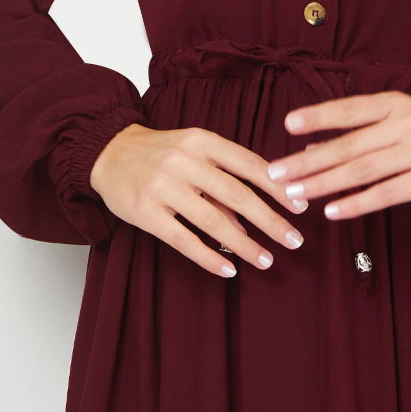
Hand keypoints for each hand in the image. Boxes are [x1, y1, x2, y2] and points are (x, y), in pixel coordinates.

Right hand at [89, 123, 308, 278]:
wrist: (109, 152)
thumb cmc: (161, 152)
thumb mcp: (194, 151)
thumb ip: (223, 178)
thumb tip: (254, 219)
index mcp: (203, 141)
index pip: (249, 164)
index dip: (278, 187)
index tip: (301, 207)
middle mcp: (185, 161)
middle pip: (238, 195)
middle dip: (270, 220)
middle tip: (294, 240)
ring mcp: (164, 187)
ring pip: (214, 221)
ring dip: (245, 245)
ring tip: (266, 260)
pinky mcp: (146, 213)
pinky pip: (184, 240)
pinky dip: (209, 258)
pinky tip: (229, 271)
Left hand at [266, 92, 410, 220]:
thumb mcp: (403, 121)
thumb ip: (363, 132)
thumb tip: (312, 147)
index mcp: (397, 103)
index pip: (350, 109)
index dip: (318, 116)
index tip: (287, 124)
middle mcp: (406, 123)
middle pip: (349, 144)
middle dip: (308, 160)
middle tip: (276, 172)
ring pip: (362, 170)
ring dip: (324, 183)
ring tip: (295, 194)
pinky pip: (386, 194)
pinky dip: (357, 203)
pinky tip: (333, 211)